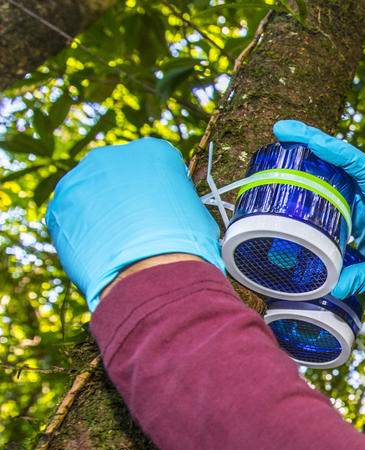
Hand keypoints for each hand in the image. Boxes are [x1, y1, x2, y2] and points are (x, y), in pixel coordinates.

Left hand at [45, 138, 223, 309]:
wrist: (153, 273)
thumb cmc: (182, 244)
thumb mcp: (196, 214)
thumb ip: (177, 202)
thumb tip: (174, 211)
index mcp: (151, 151)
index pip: (156, 163)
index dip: (161, 188)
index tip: (163, 206)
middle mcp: (112, 155)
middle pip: (118, 173)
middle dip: (127, 196)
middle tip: (139, 225)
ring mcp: (81, 178)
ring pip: (92, 192)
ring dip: (103, 212)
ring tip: (120, 241)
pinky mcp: (59, 206)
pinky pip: (72, 216)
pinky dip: (85, 230)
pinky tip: (103, 248)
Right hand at [272, 120, 364, 335]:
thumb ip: (362, 279)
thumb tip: (333, 284)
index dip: (343, 155)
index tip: (315, 142)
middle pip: (348, 164)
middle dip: (318, 143)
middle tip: (283, 129)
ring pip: (339, 175)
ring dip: (313, 157)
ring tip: (284, 140)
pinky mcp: (357, 218)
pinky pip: (335, 193)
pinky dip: (315, 181)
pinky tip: (294, 172)